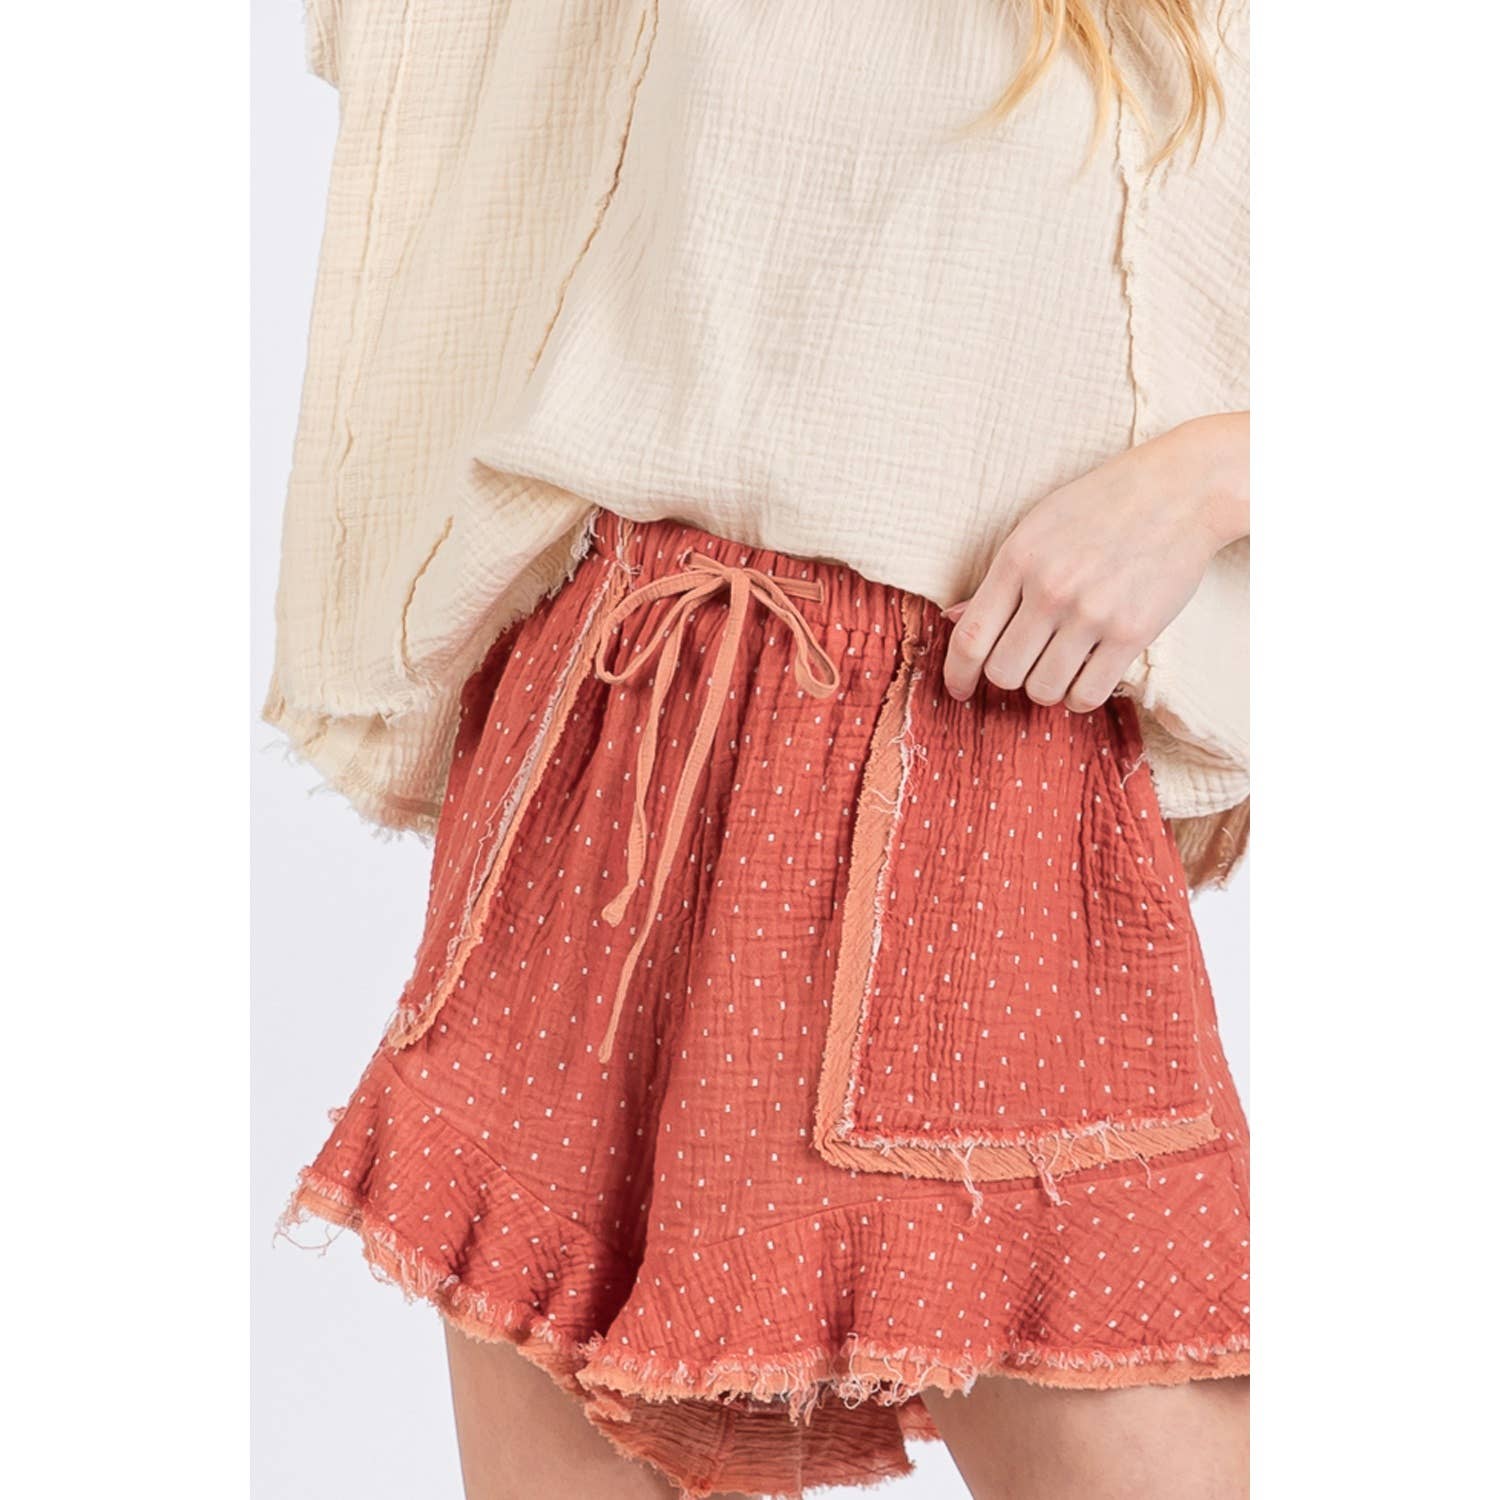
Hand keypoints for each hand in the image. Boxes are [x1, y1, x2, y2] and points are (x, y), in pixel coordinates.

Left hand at [942, 412, 1248, 711]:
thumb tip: (952, 618)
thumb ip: (997, 579)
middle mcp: (1050, 588)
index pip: (970, 638)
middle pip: (1003, 672)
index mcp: (1018, 559)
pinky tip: (1084, 678)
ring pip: (1042, 690)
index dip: (956, 674)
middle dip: (1007, 677)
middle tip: (1025, 664)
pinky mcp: (1132, 633)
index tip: (958, 688)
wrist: (1180, 491)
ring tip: (1059, 667)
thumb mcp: (1037, 528)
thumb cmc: (1102, 506)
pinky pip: (1087, 695)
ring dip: (1046, 688)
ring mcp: (1092, 613)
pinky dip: (1079, 698)